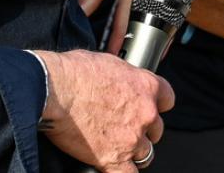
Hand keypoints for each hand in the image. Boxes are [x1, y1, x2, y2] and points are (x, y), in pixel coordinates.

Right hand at [32, 49, 172, 171]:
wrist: (54, 90)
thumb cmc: (74, 72)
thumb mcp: (109, 62)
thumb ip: (124, 78)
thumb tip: (120, 82)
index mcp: (146, 86)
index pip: (168, 100)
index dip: (157, 105)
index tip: (149, 107)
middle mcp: (145, 113)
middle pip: (156, 129)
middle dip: (143, 130)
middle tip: (125, 127)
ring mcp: (131, 138)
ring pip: (145, 153)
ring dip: (133, 151)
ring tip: (118, 147)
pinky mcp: (114, 158)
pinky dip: (122, 171)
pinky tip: (113, 166)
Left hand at [78, 0, 178, 53]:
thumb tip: (81, 17)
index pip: (133, 5)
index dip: (122, 33)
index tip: (113, 54)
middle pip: (157, 15)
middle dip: (142, 42)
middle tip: (127, 64)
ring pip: (172, 15)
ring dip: (157, 39)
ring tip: (141, 60)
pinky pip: (177, 10)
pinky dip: (166, 28)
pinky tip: (156, 44)